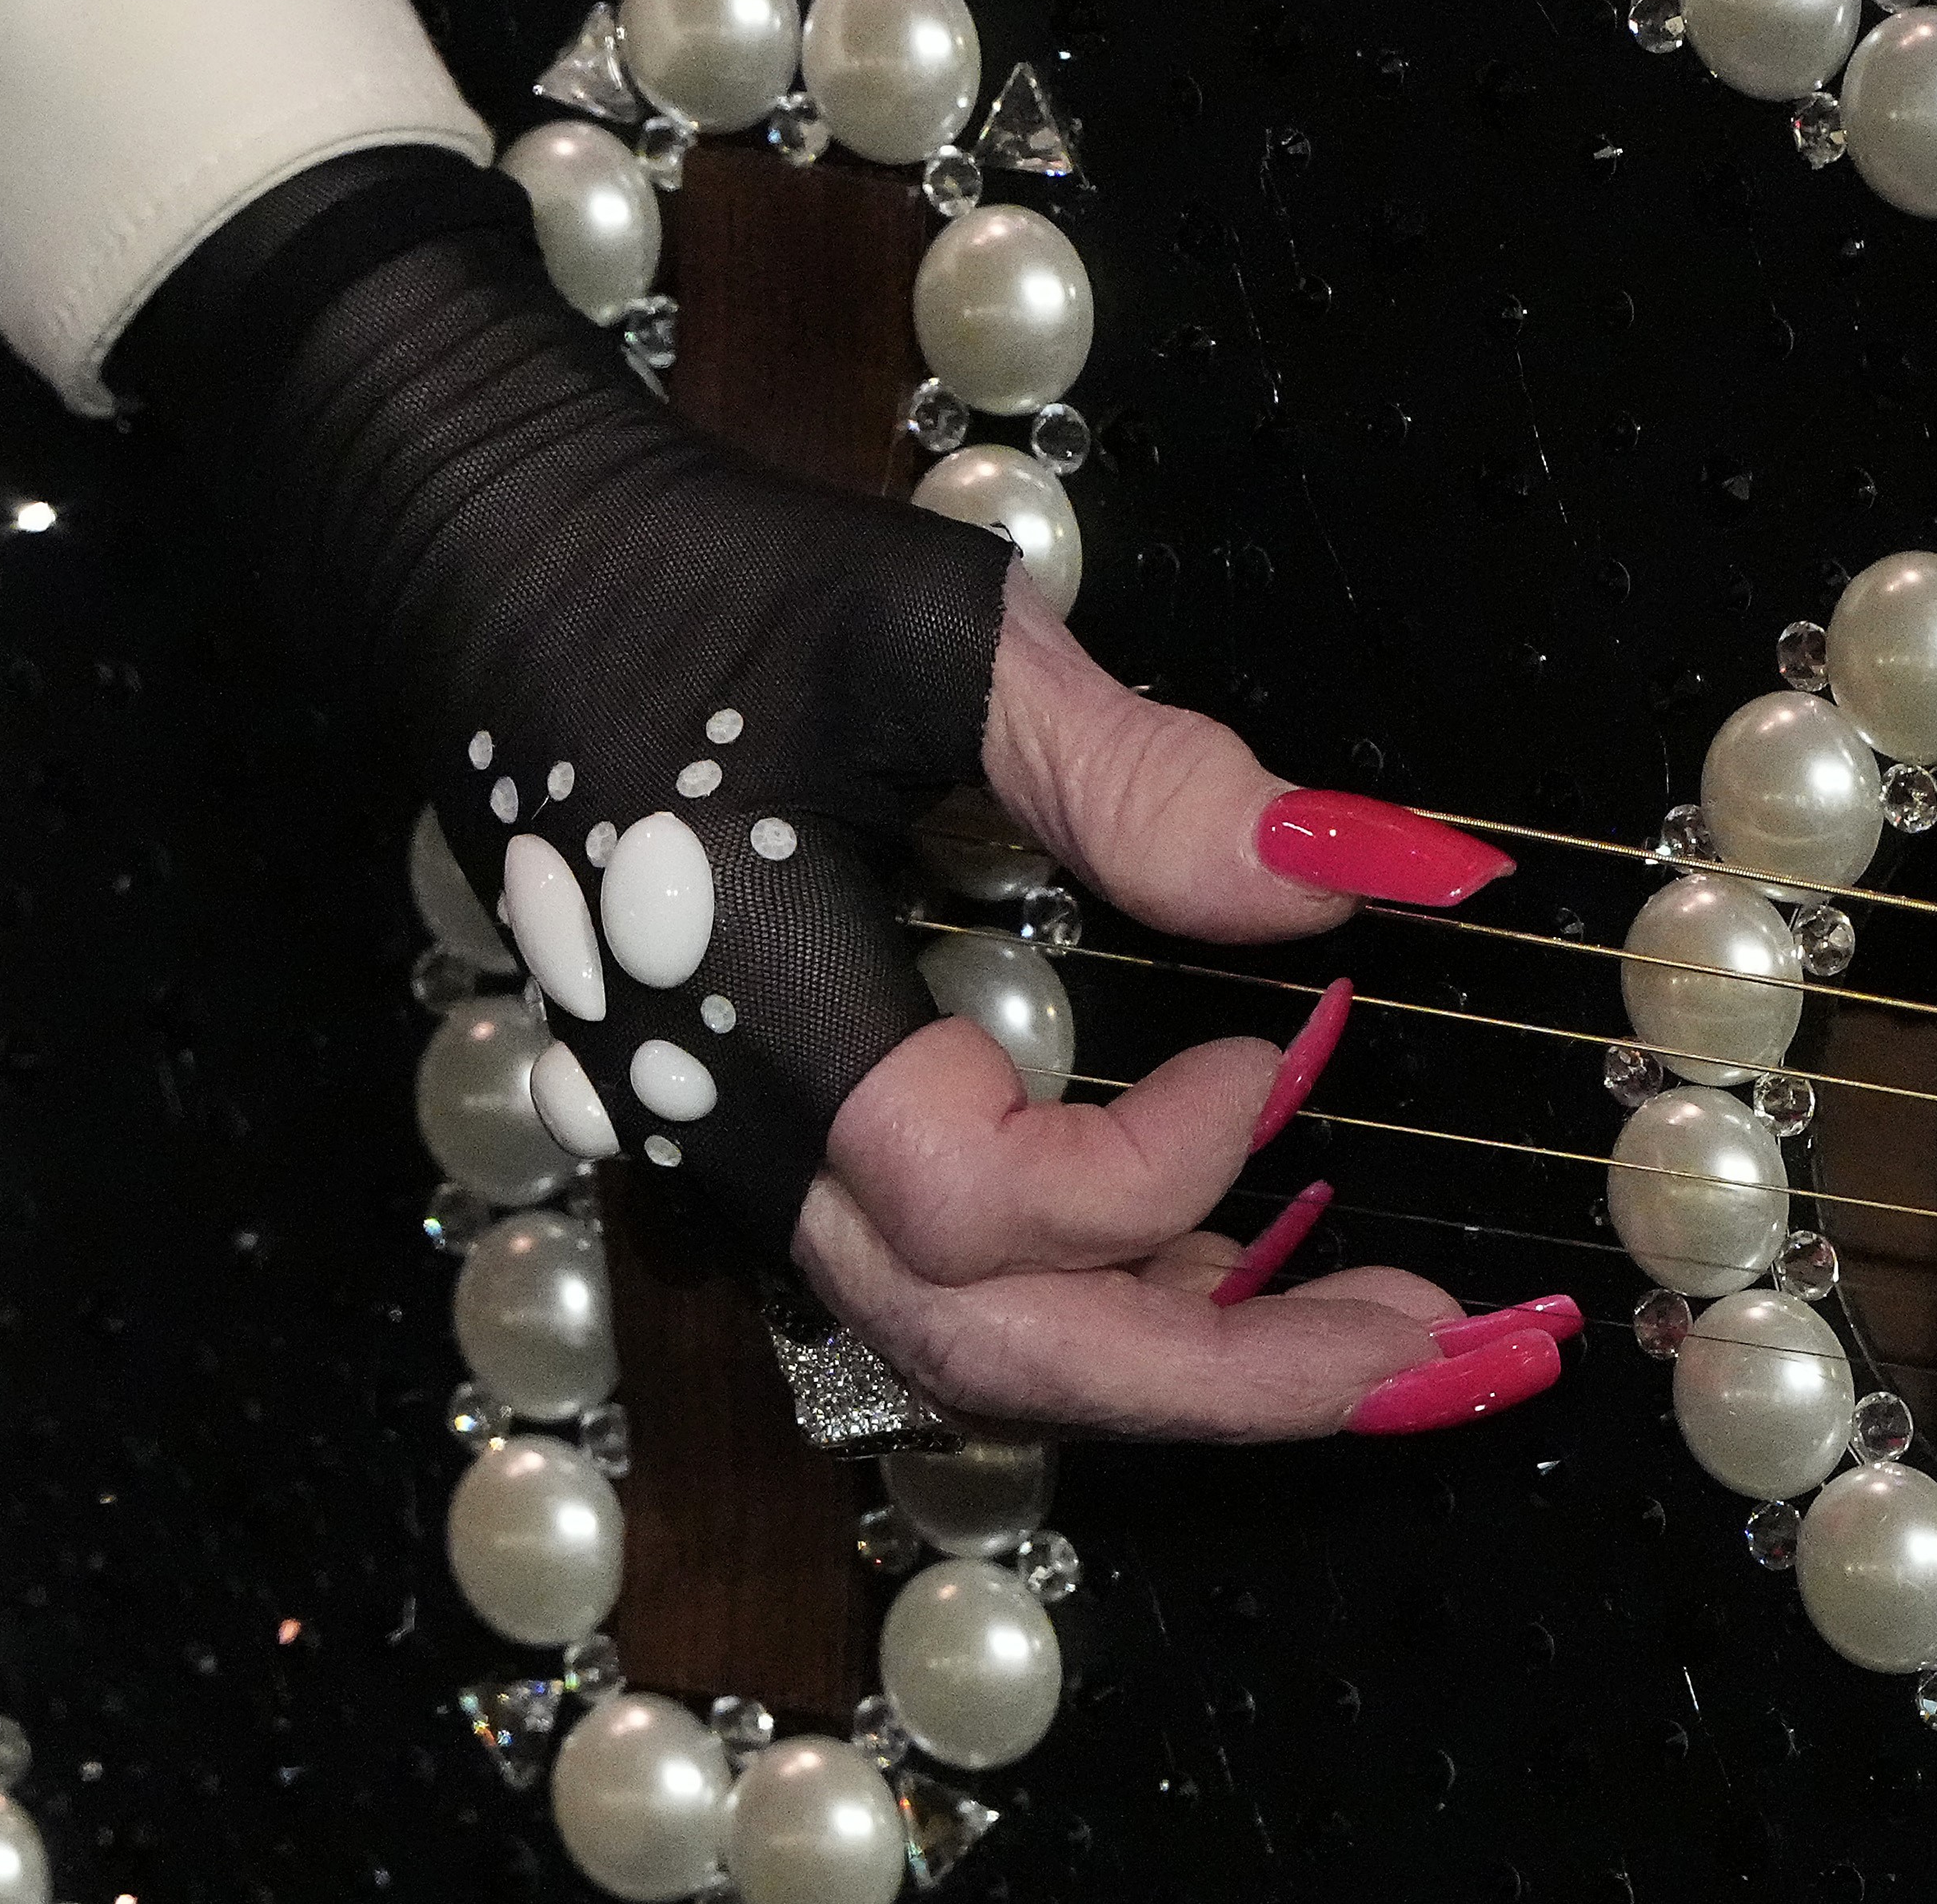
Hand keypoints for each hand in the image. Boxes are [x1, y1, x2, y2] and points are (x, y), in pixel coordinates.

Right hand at [198, 189, 1571, 1444]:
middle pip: (993, 1349)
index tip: (1286, 1036)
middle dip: (1235, 1377)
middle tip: (1452, 1350)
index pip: (980, 1199)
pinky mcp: (765, 1119)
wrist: (484, 559)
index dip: (1163, 1160)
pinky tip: (1231, 1261)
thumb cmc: (696, 576)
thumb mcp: (935, 637)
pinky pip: (938, 1273)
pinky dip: (1101, 1297)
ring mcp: (742, 1145)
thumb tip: (1355, 880)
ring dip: (1183, 1356)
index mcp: (762, 1021)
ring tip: (1378, 1332)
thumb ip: (1136, 774)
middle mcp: (739, 1131)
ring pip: (965, 1339)